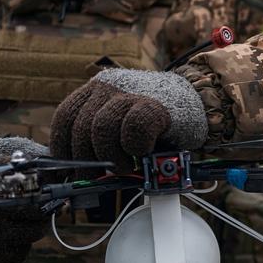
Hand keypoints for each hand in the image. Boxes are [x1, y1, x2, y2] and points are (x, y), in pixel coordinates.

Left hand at [50, 68, 207, 164]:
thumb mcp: (121, 126)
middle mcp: (109, 85)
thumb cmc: (157, 123)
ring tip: (127, 166)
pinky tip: (144, 151)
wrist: (199, 104)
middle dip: (88, 160)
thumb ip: (98, 139)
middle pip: (81, 127)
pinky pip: (132, 129)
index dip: (63, 147)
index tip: (69, 170)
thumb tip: (75, 173)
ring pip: (102, 129)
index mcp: (96, 89)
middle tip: (102, 176)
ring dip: (113, 157)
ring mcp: (130, 91)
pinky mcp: (153, 103)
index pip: (65, 117)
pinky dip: (136, 147)